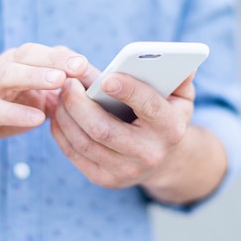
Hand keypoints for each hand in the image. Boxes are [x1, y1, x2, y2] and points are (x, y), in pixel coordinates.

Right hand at [0, 43, 93, 159]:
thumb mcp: (30, 99)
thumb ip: (55, 93)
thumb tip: (92, 92)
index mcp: (15, 64)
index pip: (43, 52)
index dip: (66, 56)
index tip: (89, 64)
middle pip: (27, 56)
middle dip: (54, 59)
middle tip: (80, 66)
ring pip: (7, 75)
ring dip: (34, 76)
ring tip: (59, 82)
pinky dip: (16, 113)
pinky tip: (37, 119)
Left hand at [50, 71, 195, 188]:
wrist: (163, 161)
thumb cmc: (166, 116)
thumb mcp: (179, 96)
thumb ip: (178, 75)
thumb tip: (181, 60)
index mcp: (170, 129)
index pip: (149, 107)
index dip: (129, 91)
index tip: (108, 77)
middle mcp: (149, 154)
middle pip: (104, 129)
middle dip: (79, 103)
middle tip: (68, 82)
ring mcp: (125, 171)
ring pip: (84, 142)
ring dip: (66, 115)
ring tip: (60, 93)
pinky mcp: (104, 179)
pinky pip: (74, 154)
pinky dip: (61, 131)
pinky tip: (59, 113)